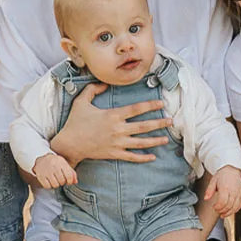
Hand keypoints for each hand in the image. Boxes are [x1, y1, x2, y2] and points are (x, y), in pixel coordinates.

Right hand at [32, 153, 76, 188]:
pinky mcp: (40, 176)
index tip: (68, 182)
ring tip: (55, 180)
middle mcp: (53, 166)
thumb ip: (72, 173)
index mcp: (61, 162)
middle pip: (62, 181)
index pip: (69, 176)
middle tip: (60, 179)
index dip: (70, 181)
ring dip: (56, 184)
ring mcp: (46, 171)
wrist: (42, 159)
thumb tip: (75, 182)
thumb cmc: (55, 163)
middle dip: (62, 182)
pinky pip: (47, 186)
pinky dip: (49, 186)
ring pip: (55, 185)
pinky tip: (49, 181)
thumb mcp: (64, 165)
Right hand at [50, 83, 170, 165]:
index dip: (150, 106)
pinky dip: (143, 157)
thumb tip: (104, 83)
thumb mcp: (82, 101)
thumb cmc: (75, 122)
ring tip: (166, 139)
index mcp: (113, 115)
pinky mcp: (114, 154)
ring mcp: (117, 143)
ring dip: (155, 141)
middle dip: (159, 123)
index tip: (161, 104)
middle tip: (171, 121)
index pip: (136, 109)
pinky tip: (152, 157)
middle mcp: (118, 129)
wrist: (69, 144)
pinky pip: (132, 157)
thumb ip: (92, 89)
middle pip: (143, 126)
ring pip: (141, 143)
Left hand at [203, 166, 240, 216]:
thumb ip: (209, 190)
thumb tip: (206, 198)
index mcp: (225, 188)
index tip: (214, 207)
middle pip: (229, 205)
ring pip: (235, 207)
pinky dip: (235, 210)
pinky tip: (230, 211)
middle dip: (222, 210)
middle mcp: (233, 191)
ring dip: (228, 213)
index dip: (218, 207)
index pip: (223, 202)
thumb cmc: (222, 175)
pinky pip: (240, 205)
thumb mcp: (213, 181)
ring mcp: (238, 193)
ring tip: (223, 214)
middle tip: (217, 210)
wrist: (232, 170)